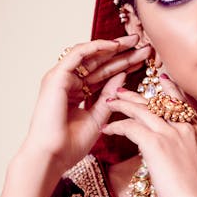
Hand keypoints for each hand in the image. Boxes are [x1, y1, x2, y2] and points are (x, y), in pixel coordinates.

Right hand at [21, 35, 149, 173]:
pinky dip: (95, 48)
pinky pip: (77, 55)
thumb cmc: (70, 144)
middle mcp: (68, 83)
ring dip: (112, 47)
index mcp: (76, 94)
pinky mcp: (57, 76)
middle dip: (122, 54)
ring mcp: (61, 78)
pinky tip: (114, 45)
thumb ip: (109, 97)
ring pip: (91, 57)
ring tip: (134, 41)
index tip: (143, 61)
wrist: (53, 155)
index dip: (123, 67)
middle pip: (99, 64)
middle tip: (143, 45)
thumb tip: (122, 77)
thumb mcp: (98, 117)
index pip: (103, 75)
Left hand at [102, 77, 196, 196]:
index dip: (170, 92)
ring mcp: (172, 134)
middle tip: (124, 90)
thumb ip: (185, 157)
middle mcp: (187, 129)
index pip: (182, 106)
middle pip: (160, 102)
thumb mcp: (196, 171)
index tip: (161, 82)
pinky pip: (131, 127)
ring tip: (110, 101)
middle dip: (140, 95)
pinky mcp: (156, 143)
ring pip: (143, 109)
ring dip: (124, 104)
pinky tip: (107, 128)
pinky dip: (117, 126)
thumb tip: (170, 159)